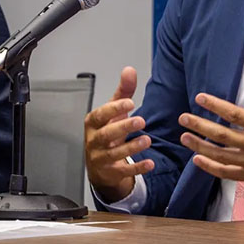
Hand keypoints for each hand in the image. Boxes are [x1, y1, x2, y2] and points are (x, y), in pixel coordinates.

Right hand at [84, 67, 154, 201]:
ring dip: (131, 147)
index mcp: (93, 123)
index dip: (114, 108)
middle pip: (105, 134)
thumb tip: (129, 71)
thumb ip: (122, 92)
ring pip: (113, 154)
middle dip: (122, 127)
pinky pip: (123, 171)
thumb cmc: (107, 132)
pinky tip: (150, 163)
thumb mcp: (113, 112)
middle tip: (141, 121)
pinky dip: (136, 168)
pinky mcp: (111, 172)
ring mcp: (100, 158)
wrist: (100, 164)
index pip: (101, 114)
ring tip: (147, 140)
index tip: (130, 102)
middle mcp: (94, 141)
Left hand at [178, 61, 243, 195]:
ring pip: (219, 154)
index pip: (234, 114)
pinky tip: (198, 160)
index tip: (200, 98)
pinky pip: (226, 172)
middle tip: (184, 119)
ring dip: (199, 146)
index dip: (215, 105)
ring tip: (185, 137)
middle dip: (199, 125)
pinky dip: (210, 167)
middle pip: (220, 134)